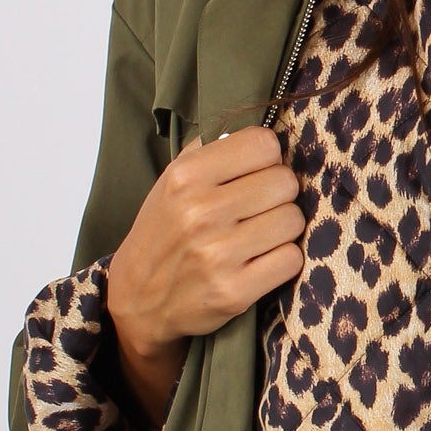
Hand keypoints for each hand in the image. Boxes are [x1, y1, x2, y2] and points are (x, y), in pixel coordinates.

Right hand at [105, 126, 305, 428]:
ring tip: (256, 234)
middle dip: (278, 194)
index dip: (268, 157)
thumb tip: (269, 131)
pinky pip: (291, 259)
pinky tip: (259, 260)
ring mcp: (218, 254)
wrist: (137, 298)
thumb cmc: (165, 231)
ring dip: (282, 228)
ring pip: (293, 220)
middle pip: (285, 182)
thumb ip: (215, 150)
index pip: (264, 143)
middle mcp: (201, 212)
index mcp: (185, 176)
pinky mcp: (234, 291)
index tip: (255, 172)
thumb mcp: (173, 179)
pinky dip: (281, 260)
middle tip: (258, 207)